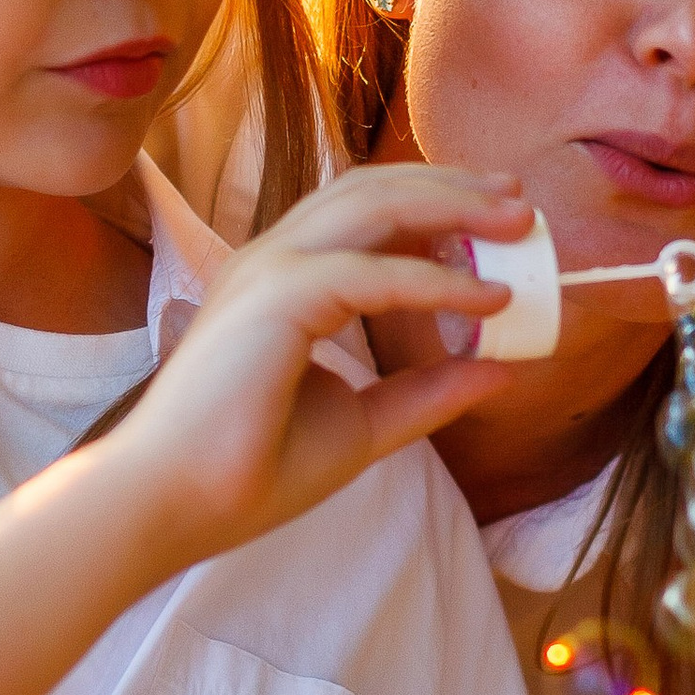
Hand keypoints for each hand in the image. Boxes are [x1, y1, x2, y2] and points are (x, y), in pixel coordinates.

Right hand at [97, 164, 529, 567]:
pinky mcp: (274, 298)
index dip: (435, 203)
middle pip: (373, 191)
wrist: (173, 508)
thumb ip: (424, 396)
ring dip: (452, 206)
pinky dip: (437, 281)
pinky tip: (490, 299)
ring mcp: (268, 270)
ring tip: (517, 221)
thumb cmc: (246, 473)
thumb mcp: (361, 427)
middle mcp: (273, 260)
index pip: (365, 214)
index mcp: (283, 282)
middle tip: (521, 199)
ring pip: (372, 206)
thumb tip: (499, 370)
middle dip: (453, 187)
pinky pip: (373, 273)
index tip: (499, 216)